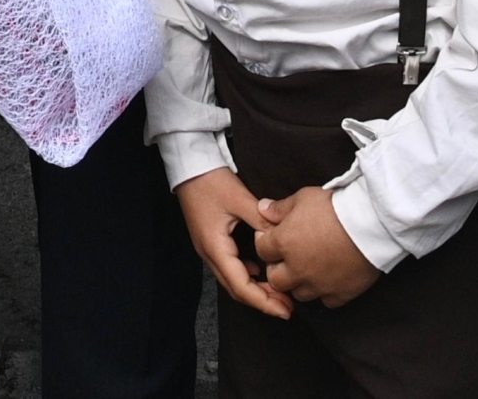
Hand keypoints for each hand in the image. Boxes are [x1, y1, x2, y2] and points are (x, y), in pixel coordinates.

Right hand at [174, 169, 291, 319]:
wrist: (189, 165)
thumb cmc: (211, 181)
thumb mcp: (239, 198)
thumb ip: (262, 219)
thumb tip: (283, 237)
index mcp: (215, 247)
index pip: (241, 286)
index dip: (264, 302)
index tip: (285, 311)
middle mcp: (210, 253)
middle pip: (236, 288)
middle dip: (262, 301)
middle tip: (287, 307)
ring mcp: (209, 248)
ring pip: (233, 279)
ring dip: (255, 289)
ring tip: (278, 292)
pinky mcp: (212, 240)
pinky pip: (230, 266)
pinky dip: (247, 275)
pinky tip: (261, 271)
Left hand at [254, 184, 379, 307]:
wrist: (369, 224)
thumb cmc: (334, 207)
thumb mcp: (303, 198)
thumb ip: (279, 208)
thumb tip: (262, 209)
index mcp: (284, 244)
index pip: (262, 249)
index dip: (265, 242)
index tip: (272, 236)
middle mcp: (297, 269)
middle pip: (275, 279)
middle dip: (277, 268)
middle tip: (287, 257)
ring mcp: (318, 285)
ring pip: (299, 294)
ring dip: (299, 283)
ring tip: (308, 269)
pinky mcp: (340, 294)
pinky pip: (325, 300)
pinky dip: (324, 292)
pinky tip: (328, 279)